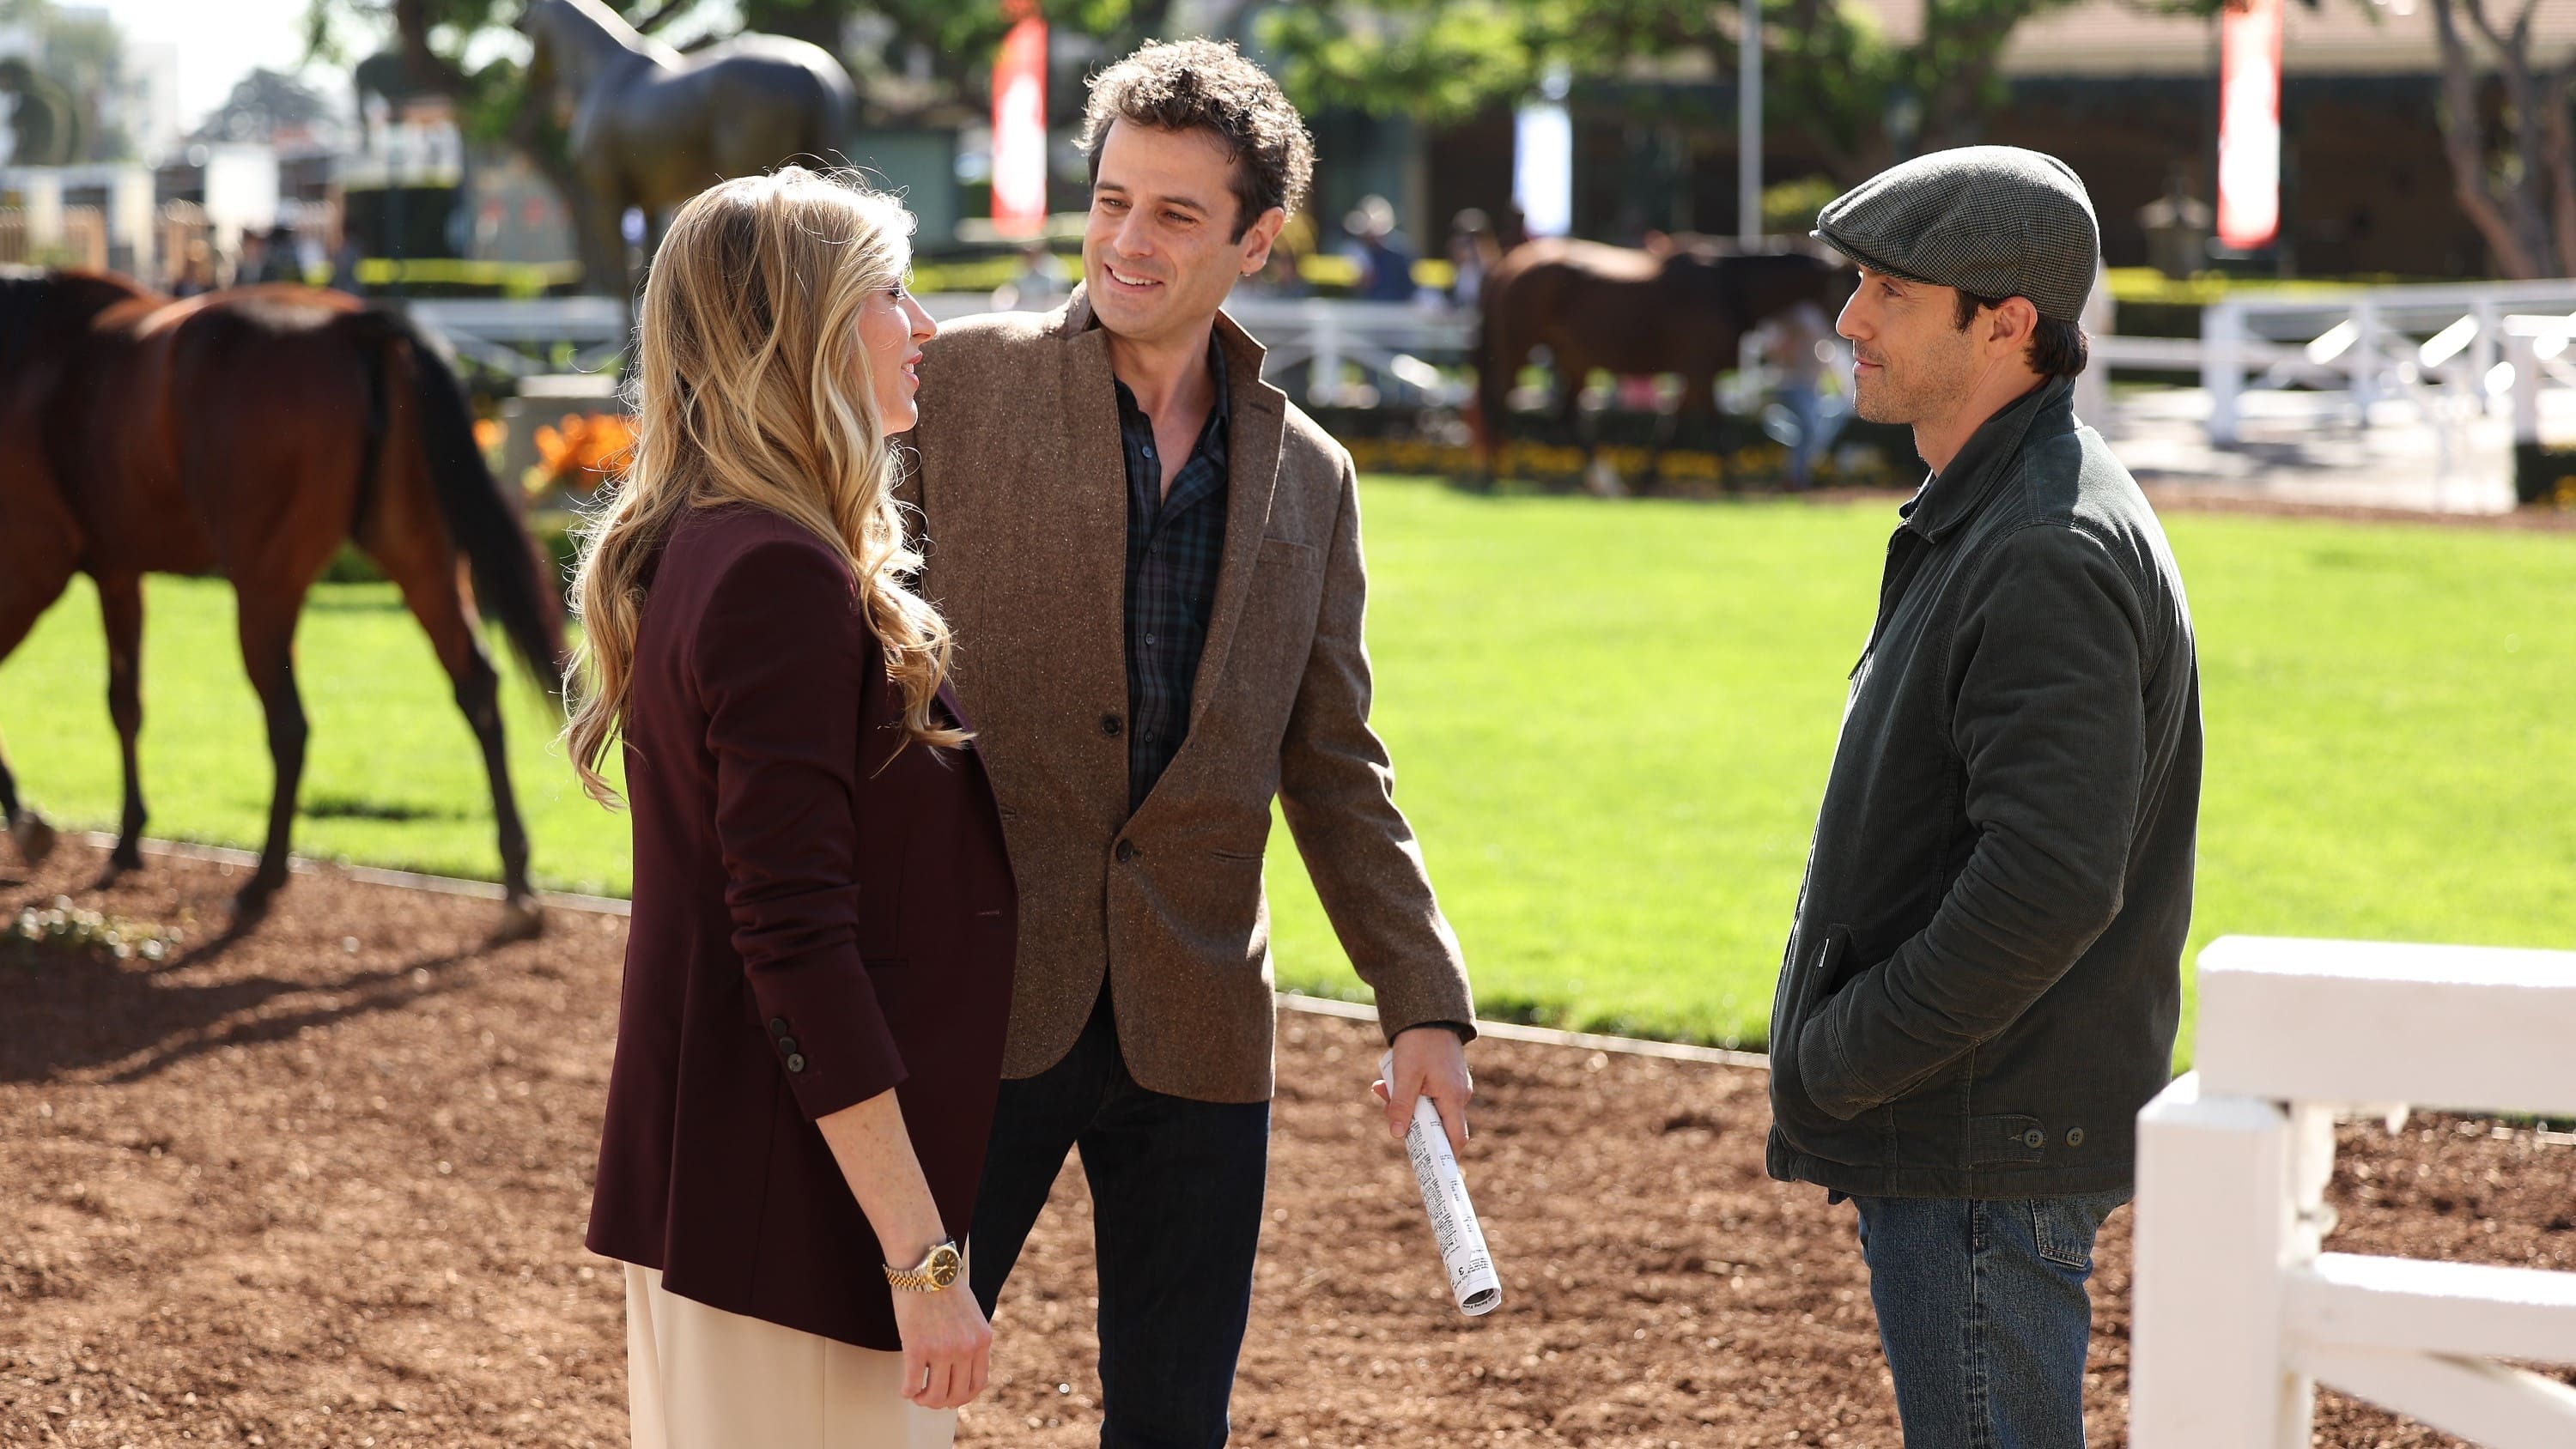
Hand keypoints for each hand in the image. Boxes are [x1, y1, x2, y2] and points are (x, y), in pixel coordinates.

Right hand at [888, 1280, 991, 1409]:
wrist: (926, 1266)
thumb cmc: (944, 1286)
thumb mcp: (971, 1315)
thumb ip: (970, 1339)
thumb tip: (960, 1367)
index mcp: (982, 1340)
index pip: (979, 1384)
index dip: (963, 1397)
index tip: (951, 1396)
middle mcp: (966, 1348)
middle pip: (957, 1395)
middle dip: (941, 1402)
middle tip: (928, 1397)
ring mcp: (942, 1350)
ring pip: (935, 1395)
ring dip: (923, 1400)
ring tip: (915, 1394)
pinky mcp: (917, 1347)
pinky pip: (912, 1384)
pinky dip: (907, 1392)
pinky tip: (904, 1388)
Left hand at [1374, 1024, 1471, 1152]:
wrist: (1428, 1013)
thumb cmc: (1419, 1043)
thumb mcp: (1405, 1075)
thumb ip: (1402, 1106)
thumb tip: (1397, 1135)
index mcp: (1453, 1098)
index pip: (1455, 1139)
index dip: (1443, 1156)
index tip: (1427, 1167)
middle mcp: (1459, 1095)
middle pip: (1436, 1125)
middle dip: (1410, 1123)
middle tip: (1387, 1108)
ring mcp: (1453, 1087)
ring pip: (1428, 1109)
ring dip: (1405, 1104)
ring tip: (1383, 1086)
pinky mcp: (1445, 1079)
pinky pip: (1427, 1095)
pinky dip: (1409, 1092)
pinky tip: (1390, 1080)